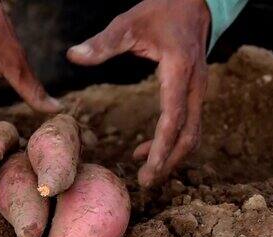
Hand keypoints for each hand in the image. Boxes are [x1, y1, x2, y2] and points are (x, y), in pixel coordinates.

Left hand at [67, 0, 209, 187]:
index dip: (161, 148)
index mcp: (180, 71)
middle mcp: (195, 86)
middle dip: (170, 162)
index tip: (149, 171)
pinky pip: (190, 126)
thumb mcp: (129, 23)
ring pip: (193, 134)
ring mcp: (199, 91)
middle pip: (190, 136)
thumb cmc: (161, 11)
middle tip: (146, 182)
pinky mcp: (196, 93)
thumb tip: (73, 56)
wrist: (194, 2)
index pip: (173, 119)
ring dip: (172, 156)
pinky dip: (173, 143)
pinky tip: (149, 149)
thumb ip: (102, 43)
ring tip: (146, 171)